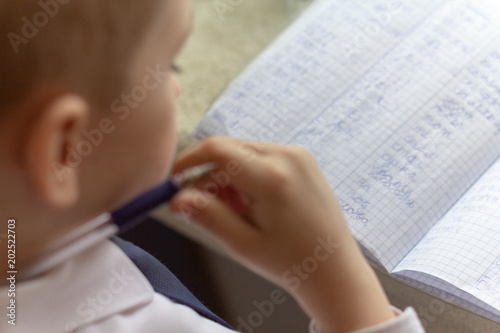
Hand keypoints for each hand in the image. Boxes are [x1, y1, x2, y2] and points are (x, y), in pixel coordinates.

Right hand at [170, 136, 393, 331]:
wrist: (333, 268)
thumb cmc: (290, 261)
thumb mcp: (242, 243)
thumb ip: (207, 215)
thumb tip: (177, 197)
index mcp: (272, 178)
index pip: (217, 149)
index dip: (189, 159)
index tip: (176, 177)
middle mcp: (287, 157)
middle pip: (230, 149)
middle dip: (210, 173)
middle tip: (206, 204)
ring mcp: (299, 155)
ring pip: (244, 151)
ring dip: (229, 174)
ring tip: (236, 210)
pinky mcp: (304, 159)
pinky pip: (263, 154)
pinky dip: (248, 172)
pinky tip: (253, 201)